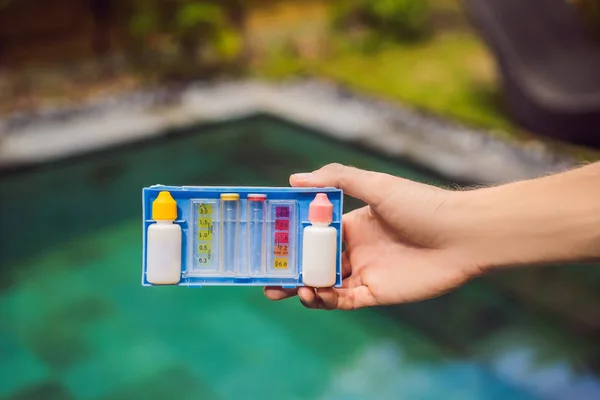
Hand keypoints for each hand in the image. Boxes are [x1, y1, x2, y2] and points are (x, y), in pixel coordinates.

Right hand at [264, 163, 482, 309]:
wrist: (462, 234)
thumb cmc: (421, 205)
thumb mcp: (376, 185)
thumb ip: (336, 179)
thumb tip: (294, 179)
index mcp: (352, 223)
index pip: (314, 233)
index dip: (291, 240)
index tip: (268, 243)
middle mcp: (355, 249)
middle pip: (315, 263)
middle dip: (290, 270)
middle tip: (266, 277)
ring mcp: (365, 272)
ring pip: (324, 284)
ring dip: (302, 287)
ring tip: (283, 288)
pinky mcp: (376, 293)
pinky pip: (343, 301)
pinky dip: (324, 300)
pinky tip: (312, 293)